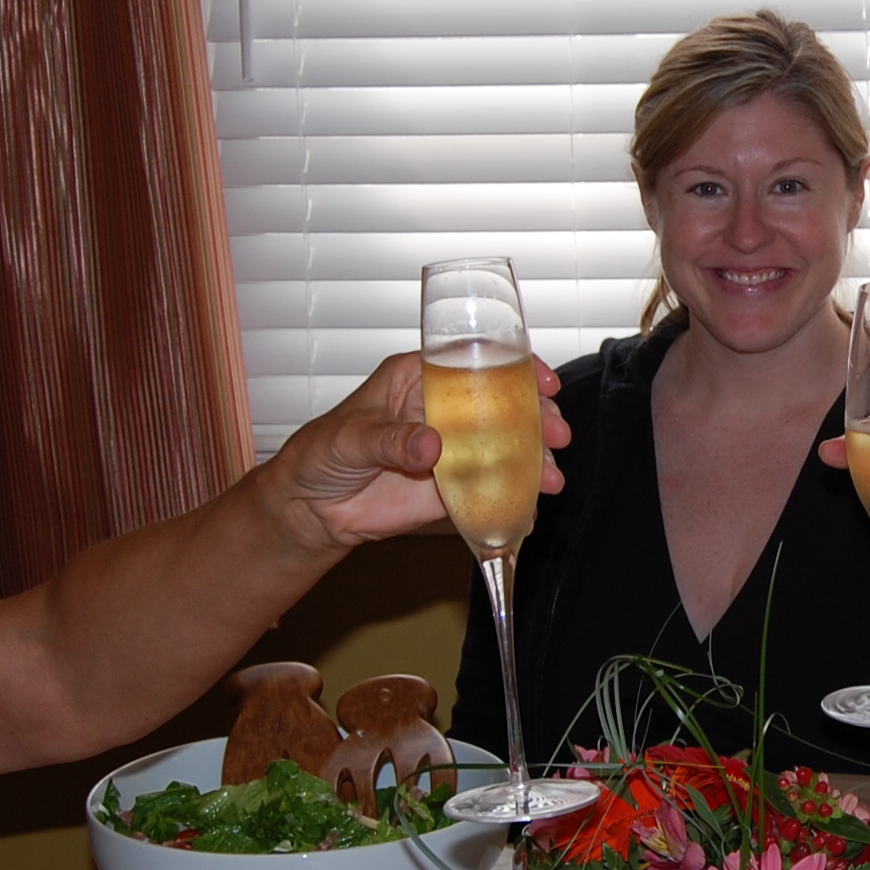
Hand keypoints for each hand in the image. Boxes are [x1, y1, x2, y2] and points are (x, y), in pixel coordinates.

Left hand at [265, 351, 572, 552]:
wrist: (312, 508)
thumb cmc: (321, 453)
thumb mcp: (350, 436)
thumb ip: (391, 439)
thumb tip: (431, 445)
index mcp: (420, 377)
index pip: (477, 361)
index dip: (516, 367)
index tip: (543, 381)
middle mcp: (445, 410)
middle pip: (505, 405)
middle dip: (538, 418)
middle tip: (556, 435)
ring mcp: (453, 449)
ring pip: (507, 448)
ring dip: (535, 461)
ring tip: (551, 480)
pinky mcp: (453, 487)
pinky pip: (492, 489)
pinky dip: (516, 498)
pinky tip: (532, 508)